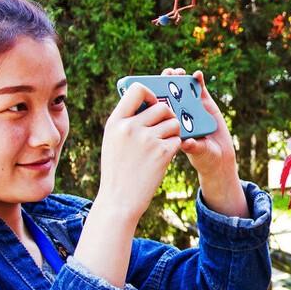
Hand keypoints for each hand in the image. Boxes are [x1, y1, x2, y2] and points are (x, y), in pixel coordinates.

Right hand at [96, 80, 181, 220]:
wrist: (119, 200)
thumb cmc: (117, 170)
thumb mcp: (112, 141)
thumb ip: (126, 122)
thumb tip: (146, 104)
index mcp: (116, 121)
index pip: (137, 89)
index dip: (150, 93)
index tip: (153, 103)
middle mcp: (130, 127)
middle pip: (162, 107)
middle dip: (168, 116)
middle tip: (165, 127)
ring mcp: (147, 139)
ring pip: (174, 123)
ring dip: (174, 132)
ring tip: (164, 143)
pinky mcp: (162, 152)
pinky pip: (178, 139)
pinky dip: (175, 147)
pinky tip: (165, 156)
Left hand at [159, 67, 236, 178]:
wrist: (219, 157)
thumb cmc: (203, 157)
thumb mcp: (197, 152)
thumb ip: (193, 147)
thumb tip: (186, 143)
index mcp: (170, 124)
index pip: (159, 107)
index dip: (154, 95)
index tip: (151, 87)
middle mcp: (179, 113)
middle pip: (169, 94)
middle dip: (167, 81)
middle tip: (167, 74)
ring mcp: (192, 107)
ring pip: (183, 89)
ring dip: (180, 78)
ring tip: (179, 72)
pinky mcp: (205, 104)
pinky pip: (200, 90)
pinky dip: (198, 80)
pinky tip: (197, 74)